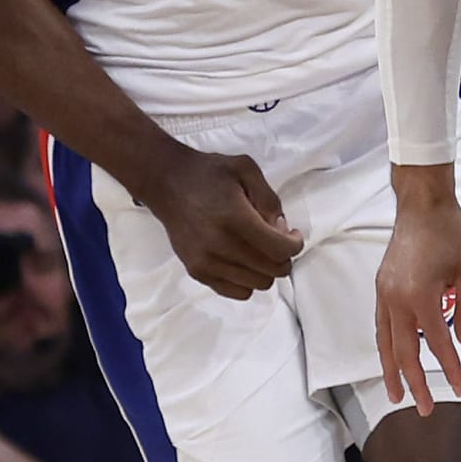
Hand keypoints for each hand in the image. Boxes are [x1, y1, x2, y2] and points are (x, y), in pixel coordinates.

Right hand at [143, 144, 302, 298]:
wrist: (165, 183)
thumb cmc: (208, 173)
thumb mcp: (246, 169)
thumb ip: (269, 200)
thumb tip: (281, 230)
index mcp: (234, 218)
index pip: (279, 250)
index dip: (295, 245)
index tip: (292, 234)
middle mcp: (219, 245)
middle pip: (273, 270)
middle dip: (283, 256)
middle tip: (275, 238)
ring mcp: (206, 262)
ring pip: (259, 284)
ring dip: (266, 269)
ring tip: (257, 248)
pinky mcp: (197, 272)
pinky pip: (239, 292)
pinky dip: (248, 280)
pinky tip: (243, 259)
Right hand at [374, 194, 460, 415]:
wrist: (422, 204)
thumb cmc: (450, 234)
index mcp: (422, 297)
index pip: (438, 344)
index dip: (450, 369)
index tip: (460, 389)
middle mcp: (397, 300)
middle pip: (404, 352)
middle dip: (415, 383)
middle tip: (425, 409)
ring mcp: (384, 294)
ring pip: (385, 343)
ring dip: (391, 371)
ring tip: (396, 395)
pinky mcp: (381, 288)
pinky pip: (381, 326)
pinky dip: (386, 347)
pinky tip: (391, 360)